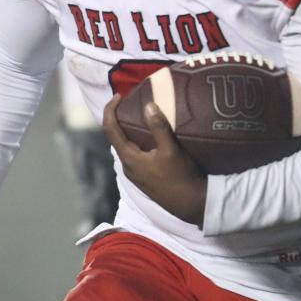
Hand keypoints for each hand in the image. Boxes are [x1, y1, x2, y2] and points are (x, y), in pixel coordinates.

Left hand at [102, 95, 206, 225]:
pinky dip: (136, 140)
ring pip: (125, 146)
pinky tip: (149, 137)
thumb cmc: (180, 177)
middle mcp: (128, 166)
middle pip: (115, 137)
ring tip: (140, 115)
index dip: (110, 110)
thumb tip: (148, 105)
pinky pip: (134, 154)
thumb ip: (158, 127)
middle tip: (129, 102)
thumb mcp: (171, 150)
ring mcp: (135, 173)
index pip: (110, 129)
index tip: (118, 95)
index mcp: (129, 158)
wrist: (190, 204)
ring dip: (128, 130)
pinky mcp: (143, 177)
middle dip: (119, 118)